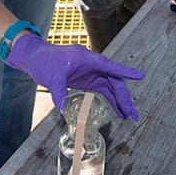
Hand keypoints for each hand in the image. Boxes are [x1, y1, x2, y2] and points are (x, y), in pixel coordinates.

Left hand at [6, 33, 144, 120]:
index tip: (141, 76)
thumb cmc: (44, 61)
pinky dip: (111, 101)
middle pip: (114, 81)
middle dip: (124, 97)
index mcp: (87, 59)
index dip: (125, 72)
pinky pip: (103, 91)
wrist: (35, 58)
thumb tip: (64, 111)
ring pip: (110, 87)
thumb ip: (59, 93)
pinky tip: (117, 112)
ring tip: (129, 116)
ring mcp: (91, 73)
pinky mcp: (87, 80)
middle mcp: (93, 65)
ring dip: (120, 101)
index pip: (110, 66)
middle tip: (132, 113)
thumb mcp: (52, 77)